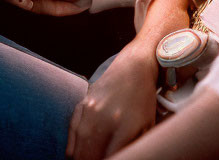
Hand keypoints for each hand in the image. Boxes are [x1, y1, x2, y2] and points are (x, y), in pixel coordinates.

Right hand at [66, 43, 159, 159]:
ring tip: (95, 156)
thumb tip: (121, 158)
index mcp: (126, 128)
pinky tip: (87, 150)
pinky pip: (71, 140)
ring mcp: (89, 114)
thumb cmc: (143, 101)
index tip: (116, 159)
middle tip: (102, 159)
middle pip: (88, 159)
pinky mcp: (79, 109)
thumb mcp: (147, 126)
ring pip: (76, 154)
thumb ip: (133, 147)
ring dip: (84, 158)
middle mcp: (104, 121)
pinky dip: (76, 151)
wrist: (133, 69)